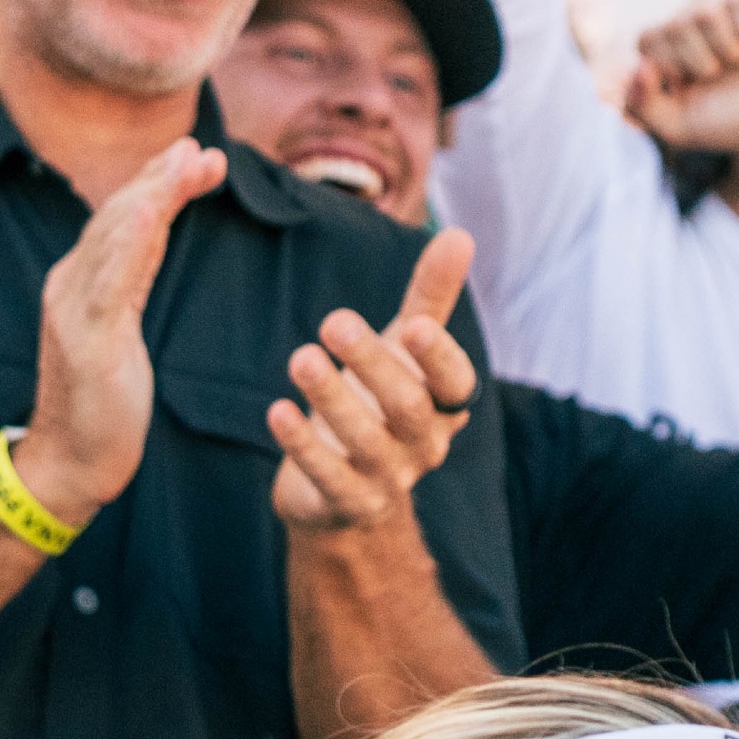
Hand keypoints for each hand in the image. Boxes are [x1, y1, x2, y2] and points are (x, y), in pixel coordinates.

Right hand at [14, 137, 221, 521]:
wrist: (72, 462)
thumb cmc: (103, 403)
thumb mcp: (122, 329)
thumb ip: (131, 280)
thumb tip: (153, 235)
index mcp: (82, 280)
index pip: (123, 218)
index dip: (158, 183)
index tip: (197, 156)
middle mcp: (71, 282)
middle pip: (120, 215)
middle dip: (163, 179)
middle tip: (204, 150)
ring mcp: (75, 308)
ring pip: (117, 236)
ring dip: (155, 193)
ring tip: (187, 161)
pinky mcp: (87, 337)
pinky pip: (113, 279)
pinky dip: (133, 240)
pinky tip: (155, 211)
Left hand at [272, 226, 479, 537]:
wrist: (349, 495)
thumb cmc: (379, 404)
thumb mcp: (404, 351)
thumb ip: (430, 297)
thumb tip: (460, 234)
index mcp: (442, 406)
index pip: (455, 384)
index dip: (439, 358)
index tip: (414, 324)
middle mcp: (423, 445)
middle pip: (408, 408)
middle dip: (373, 365)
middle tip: (334, 321)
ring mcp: (388, 479)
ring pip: (366, 441)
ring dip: (332, 398)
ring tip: (302, 357)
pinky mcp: (348, 504)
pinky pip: (329, 478)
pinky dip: (303, 446)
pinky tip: (277, 411)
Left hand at [622, 0, 738, 169]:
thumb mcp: (681, 127)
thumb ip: (642, 107)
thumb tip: (634, 69)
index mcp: (678, 44)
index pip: (647, 39)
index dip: (666, 66)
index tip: (691, 85)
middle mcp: (702, 17)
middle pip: (672, 23)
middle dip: (695, 61)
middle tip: (722, 74)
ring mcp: (733, 2)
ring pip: (702, 8)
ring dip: (723, 48)